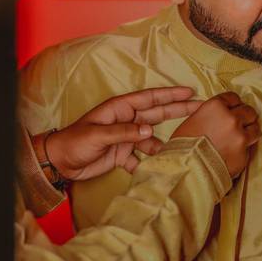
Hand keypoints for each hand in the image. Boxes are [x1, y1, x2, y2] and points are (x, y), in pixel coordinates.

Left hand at [40, 86, 200, 180]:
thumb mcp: (99, 134)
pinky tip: (162, 168)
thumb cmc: (75, 141)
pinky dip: (150, 162)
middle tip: (201, 109)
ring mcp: (126, 138)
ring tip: (184, 148)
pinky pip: (142, 157)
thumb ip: (125, 133)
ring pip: (152, 139)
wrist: (60, 162)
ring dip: (165, 144)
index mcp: (120, 109)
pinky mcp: (122, 155)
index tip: (190, 92)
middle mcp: (126, 120)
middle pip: (157, 114)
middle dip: (178, 112)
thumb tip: (150, 132)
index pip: (150, 99)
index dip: (170, 95)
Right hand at [171, 92, 259, 176]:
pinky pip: (250, 146)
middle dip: (244, 116)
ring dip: (249, 130)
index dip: (232, 104)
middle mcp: (231, 119)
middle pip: (248, 111)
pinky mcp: (245, 154)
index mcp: (216, 106)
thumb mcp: (191, 121)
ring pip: (255, 127)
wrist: (187, 171)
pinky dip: (244, 148)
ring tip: (241, 136)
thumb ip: (208, 115)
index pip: (233, 97)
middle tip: (238, 122)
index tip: (231, 109)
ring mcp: (240, 136)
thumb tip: (217, 115)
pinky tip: (235, 151)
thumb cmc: (183, 146)